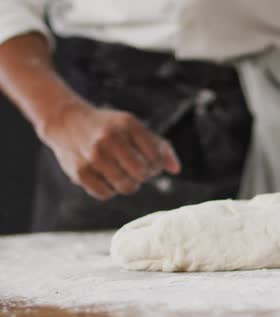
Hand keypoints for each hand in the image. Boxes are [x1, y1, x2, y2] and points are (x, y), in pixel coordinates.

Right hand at [40, 101, 180, 199]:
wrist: (67, 122)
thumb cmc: (109, 127)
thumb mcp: (134, 127)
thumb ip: (159, 146)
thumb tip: (176, 170)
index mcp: (128, 124)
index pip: (156, 156)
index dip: (158, 164)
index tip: (150, 161)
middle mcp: (110, 139)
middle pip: (142, 173)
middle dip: (144, 175)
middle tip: (138, 170)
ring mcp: (94, 156)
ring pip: (126, 186)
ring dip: (130, 184)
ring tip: (124, 174)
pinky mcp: (80, 172)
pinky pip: (106, 194)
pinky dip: (110, 190)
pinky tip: (107, 178)